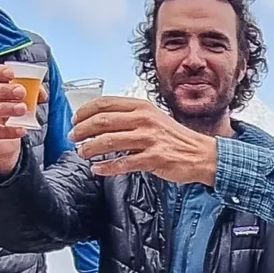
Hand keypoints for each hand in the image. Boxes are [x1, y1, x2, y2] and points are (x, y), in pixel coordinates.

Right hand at [0, 64, 27, 174]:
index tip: (11, 74)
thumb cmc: (8, 109)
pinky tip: (21, 129)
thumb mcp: (19, 97)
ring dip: (6, 108)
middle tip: (21, 92)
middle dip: (2, 90)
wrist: (3, 137)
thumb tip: (41, 93)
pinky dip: (7, 131)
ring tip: (23, 109)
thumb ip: (30, 91)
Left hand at [72, 97, 218, 183]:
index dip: (85, 111)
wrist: (200, 154)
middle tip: (73, 137)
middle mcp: (144, 119)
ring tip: (82, 153)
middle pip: (103, 121)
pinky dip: (105, 167)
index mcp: (142, 106)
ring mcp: (149, 139)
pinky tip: (97, 169)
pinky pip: (122, 163)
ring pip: (109, 141)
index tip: (75, 120)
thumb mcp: (153, 118)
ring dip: (90, 148)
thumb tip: (100, 120)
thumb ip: (130, 116)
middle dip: (82, 130)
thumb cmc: (173, 138)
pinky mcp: (153, 158)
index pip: (106, 103)